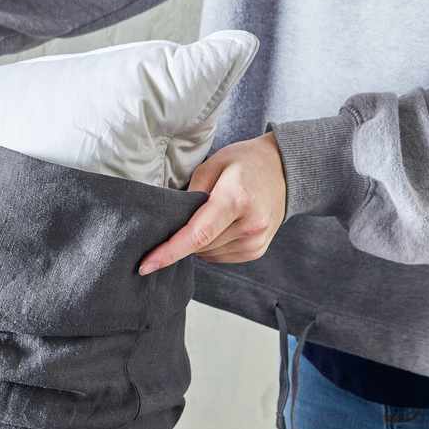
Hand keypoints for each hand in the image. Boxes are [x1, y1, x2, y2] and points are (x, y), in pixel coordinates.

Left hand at [138, 133, 285, 274]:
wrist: (283, 169)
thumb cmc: (244, 162)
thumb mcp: (212, 165)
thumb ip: (190, 194)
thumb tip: (170, 223)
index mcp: (236, 200)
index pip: (196, 235)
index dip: (168, 253)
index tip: (145, 265)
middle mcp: (249, 225)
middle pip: (199, 246)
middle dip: (182, 239)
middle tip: (183, 216)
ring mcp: (256, 241)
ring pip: (208, 254)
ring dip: (199, 242)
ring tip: (211, 215)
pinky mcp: (257, 250)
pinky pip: (221, 257)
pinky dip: (212, 246)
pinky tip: (221, 226)